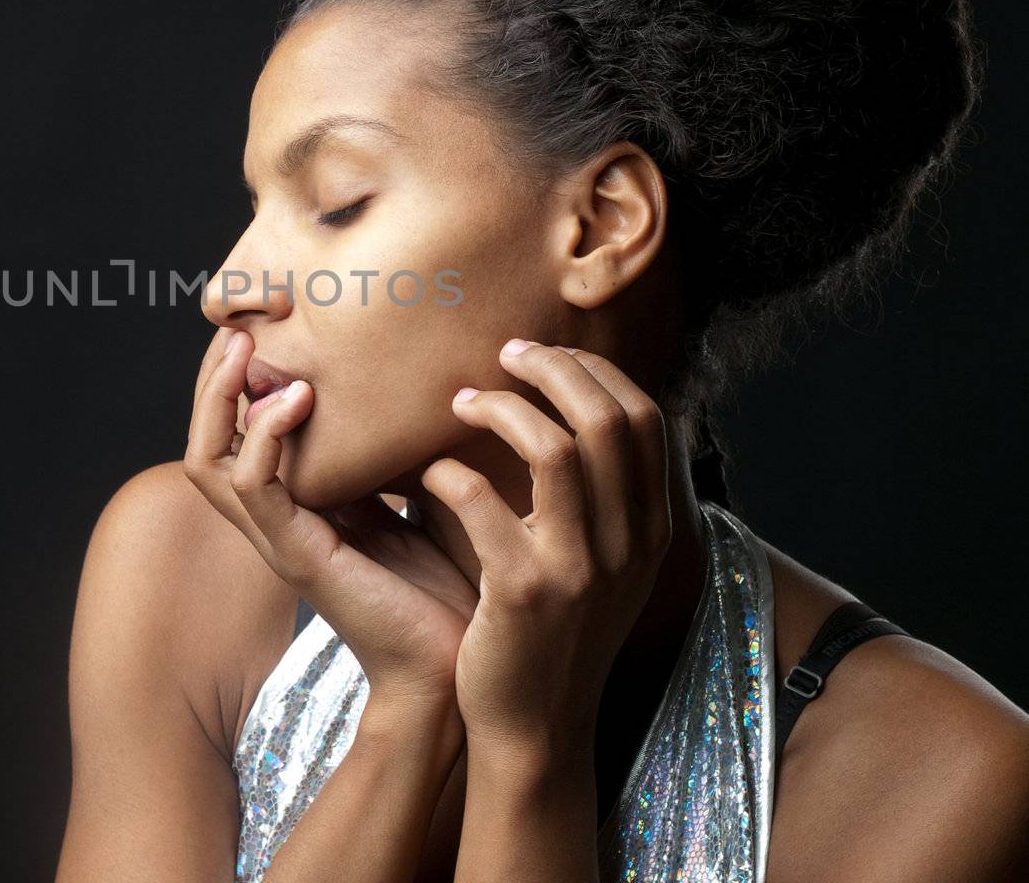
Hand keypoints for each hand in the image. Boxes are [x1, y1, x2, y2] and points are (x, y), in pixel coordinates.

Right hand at [183, 326, 479, 711]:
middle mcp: (275, 520)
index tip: (267, 324)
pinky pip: (253, 488)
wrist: (460, 664)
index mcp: (298, 505)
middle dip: (213, 381)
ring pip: (208, 460)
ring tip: (249, 353)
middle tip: (240, 329)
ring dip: (222, 399)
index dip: (238, 380)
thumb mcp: (415, 499)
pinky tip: (296, 402)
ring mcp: (279, 539)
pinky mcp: (298, 556)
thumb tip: (406, 390)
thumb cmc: (447, 585)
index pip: (235, 434)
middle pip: (204, 441)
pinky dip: (265, 437)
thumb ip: (392, 455)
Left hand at [423, 340, 674, 751]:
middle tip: (505, 354)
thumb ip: (602, 498)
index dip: (594, 372)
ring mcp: (578, 569)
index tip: (547, 355)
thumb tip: (576, 412)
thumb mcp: (605, 566)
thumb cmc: (556, 632)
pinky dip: (449, 472)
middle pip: (605, 418)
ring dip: (501, 408)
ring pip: (552, 448)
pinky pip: (482, 501)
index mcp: (651, 529)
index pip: (644, 418)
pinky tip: (430, 475)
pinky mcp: (520, 593)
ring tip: (462, 402)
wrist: (536, 727)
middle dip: (552, 368)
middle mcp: (628, 544)